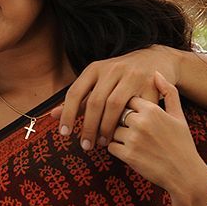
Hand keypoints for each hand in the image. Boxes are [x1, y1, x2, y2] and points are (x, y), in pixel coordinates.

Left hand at [52, 45, 180, 148]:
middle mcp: (112, 69)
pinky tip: (122, 135)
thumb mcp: (97, 82)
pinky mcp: (150, 85)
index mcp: (95, 68)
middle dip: (88, 127)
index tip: (64, 133)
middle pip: (95, 102)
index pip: (75, 92)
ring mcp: (132, 76)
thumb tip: (52, 115)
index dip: (67, 114)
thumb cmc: (118, 77)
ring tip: (102, 142)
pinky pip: (136, 109)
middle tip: (85, 145)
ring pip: (114, 106)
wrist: (154, 60)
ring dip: (106, 127)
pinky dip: (127, 123)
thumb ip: (78, 100)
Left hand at [105, 72, 206, 195]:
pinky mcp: (128, 155)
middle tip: (132, 131)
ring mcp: (133, 139)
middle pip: (116, 113)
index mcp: (153, 109)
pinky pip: (110, 146)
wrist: (186, 175)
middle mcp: (141, 122)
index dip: (129, 107)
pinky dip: (116, 149)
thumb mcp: (179, 116)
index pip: (127, 99)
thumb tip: (156, 72)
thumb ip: (169, 92)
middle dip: (120, 121)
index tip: (134, 115)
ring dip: (116, 136)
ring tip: (133, 143)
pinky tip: (131, 152)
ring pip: (111, 129)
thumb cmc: (182, 144)